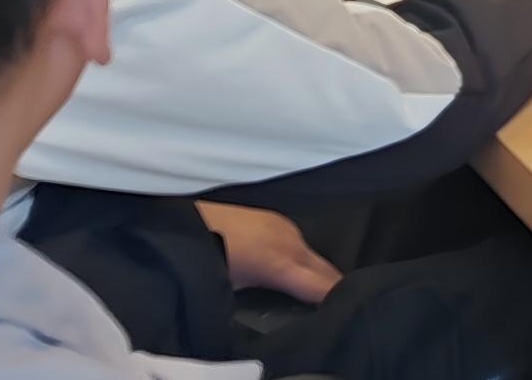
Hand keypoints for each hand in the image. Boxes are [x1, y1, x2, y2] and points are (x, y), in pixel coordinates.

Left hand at [200, 202, 339, 303]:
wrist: (187, 222)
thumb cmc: (207, 260)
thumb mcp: (235, 289)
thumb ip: (265, 300)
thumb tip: (281, 310)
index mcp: (281, 263)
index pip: (323, 286)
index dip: (336, 300)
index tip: (343, 313)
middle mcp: (291, 241)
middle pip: (326, 269)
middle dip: (334, 287)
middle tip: (339, 306)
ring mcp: (284, 226)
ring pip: (313, 255)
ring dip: (317, 273)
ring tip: (315, 291)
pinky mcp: (276, 218)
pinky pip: (299, 243)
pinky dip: (302, 259)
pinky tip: (292, 269)